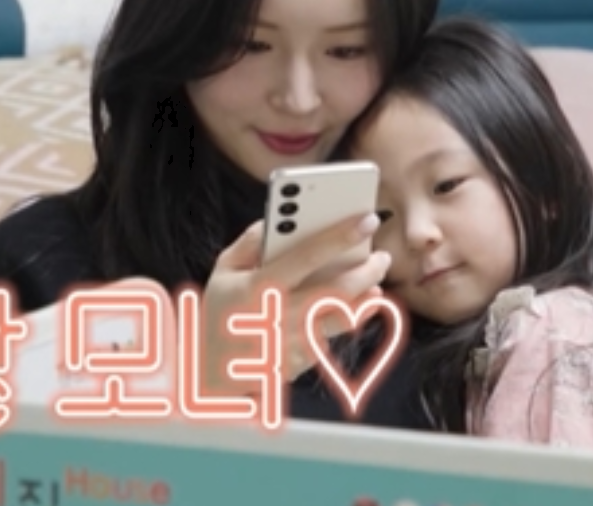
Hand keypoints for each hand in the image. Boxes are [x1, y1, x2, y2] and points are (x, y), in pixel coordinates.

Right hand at [201, 213, 389, 390]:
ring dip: (367, 298)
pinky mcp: (301, 363)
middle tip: (382, 257)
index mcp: (258, 287)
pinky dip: (349, 319)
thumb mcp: (223, 270)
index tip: (367, 221)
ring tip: (376, 282)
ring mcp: (292, 344)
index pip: (307, 255)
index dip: (340, 235)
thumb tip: (281, 219)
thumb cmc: (219, 311)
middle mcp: (278, 316)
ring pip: (343, 318)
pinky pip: (332, 337)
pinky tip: (358, 306)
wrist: (210, 373)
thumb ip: (251, 241)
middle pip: (337, 290)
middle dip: (368, 270)